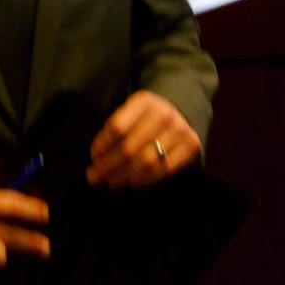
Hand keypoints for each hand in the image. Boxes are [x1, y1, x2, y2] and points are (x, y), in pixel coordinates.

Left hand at [86, 90, 200, 189]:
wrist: (182, 109)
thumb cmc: (147, 115)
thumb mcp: (131, 111)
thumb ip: (115, 129)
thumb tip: (97, 158)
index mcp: (144, 101)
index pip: (117, 127)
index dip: (102, 145)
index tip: (93, 157)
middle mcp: (163, 113)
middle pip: (130, 147)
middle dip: (109, 166)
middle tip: (94, 178)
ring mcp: (180, 130)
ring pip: (147, 161)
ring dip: (125, 175)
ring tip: (112, 183)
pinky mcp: (192, 145)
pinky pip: (166, 169)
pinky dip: (147, 179)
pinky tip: (134, 182)